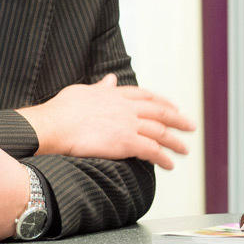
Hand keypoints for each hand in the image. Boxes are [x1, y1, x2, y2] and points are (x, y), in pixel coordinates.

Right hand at [19, 74, 195, 169]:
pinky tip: (169, 164)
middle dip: (178, 120)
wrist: (54, 125)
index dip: (163, 103)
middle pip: (161, 113)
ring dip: (175, 142)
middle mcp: (127, 108)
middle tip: (190, 126)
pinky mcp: (125, 142)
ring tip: (184, 150)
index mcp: (117, 94)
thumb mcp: (83, 90)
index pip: (147, 96)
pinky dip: (163, 158)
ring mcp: (128, 125)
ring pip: (161, 132)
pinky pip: (152, 151)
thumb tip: (110, 79)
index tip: (173, 107)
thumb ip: (101, 86)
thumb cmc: (61, 110)